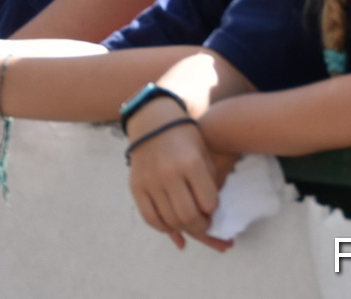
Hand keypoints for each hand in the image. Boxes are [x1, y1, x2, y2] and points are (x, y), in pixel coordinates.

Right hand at [127, 111, 232, 251]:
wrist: (152, 122)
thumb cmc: (184, 137)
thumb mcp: (204, 153)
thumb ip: (209, 184)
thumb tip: (210, 216)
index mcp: (190, 163)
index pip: (208, 203)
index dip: (214, 212)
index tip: (213, 210)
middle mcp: (169, 174)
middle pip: (188, 216)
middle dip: (201, 227)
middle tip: (205, 225)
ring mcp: (150, 181)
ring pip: (170, 221)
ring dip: (183, 229)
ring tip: (190, 225)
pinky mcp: (136, 187)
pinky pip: (150, 218)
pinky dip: (164, 228)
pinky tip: (173, 228)